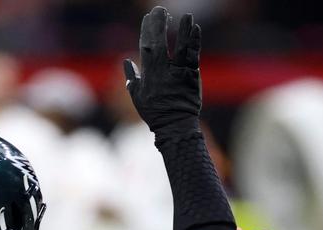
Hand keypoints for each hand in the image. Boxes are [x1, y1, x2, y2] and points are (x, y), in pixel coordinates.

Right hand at [122, 6, 202, 131]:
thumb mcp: (137, 96)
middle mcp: (163, 72)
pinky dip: (194, 41)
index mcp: (149, 75)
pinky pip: (193, 55)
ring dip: (183, 30)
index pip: (146, 47)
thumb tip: (126, 61)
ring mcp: (179, 73)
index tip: (148, 17)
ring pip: (181, 48)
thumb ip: (131, 78)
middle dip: (159, 25)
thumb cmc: (155, 112)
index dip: (147, 31)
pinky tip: (195, 29)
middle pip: (160, 44)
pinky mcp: (192, 76)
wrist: (175, 125)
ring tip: (186, 16)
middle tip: (160, 10)